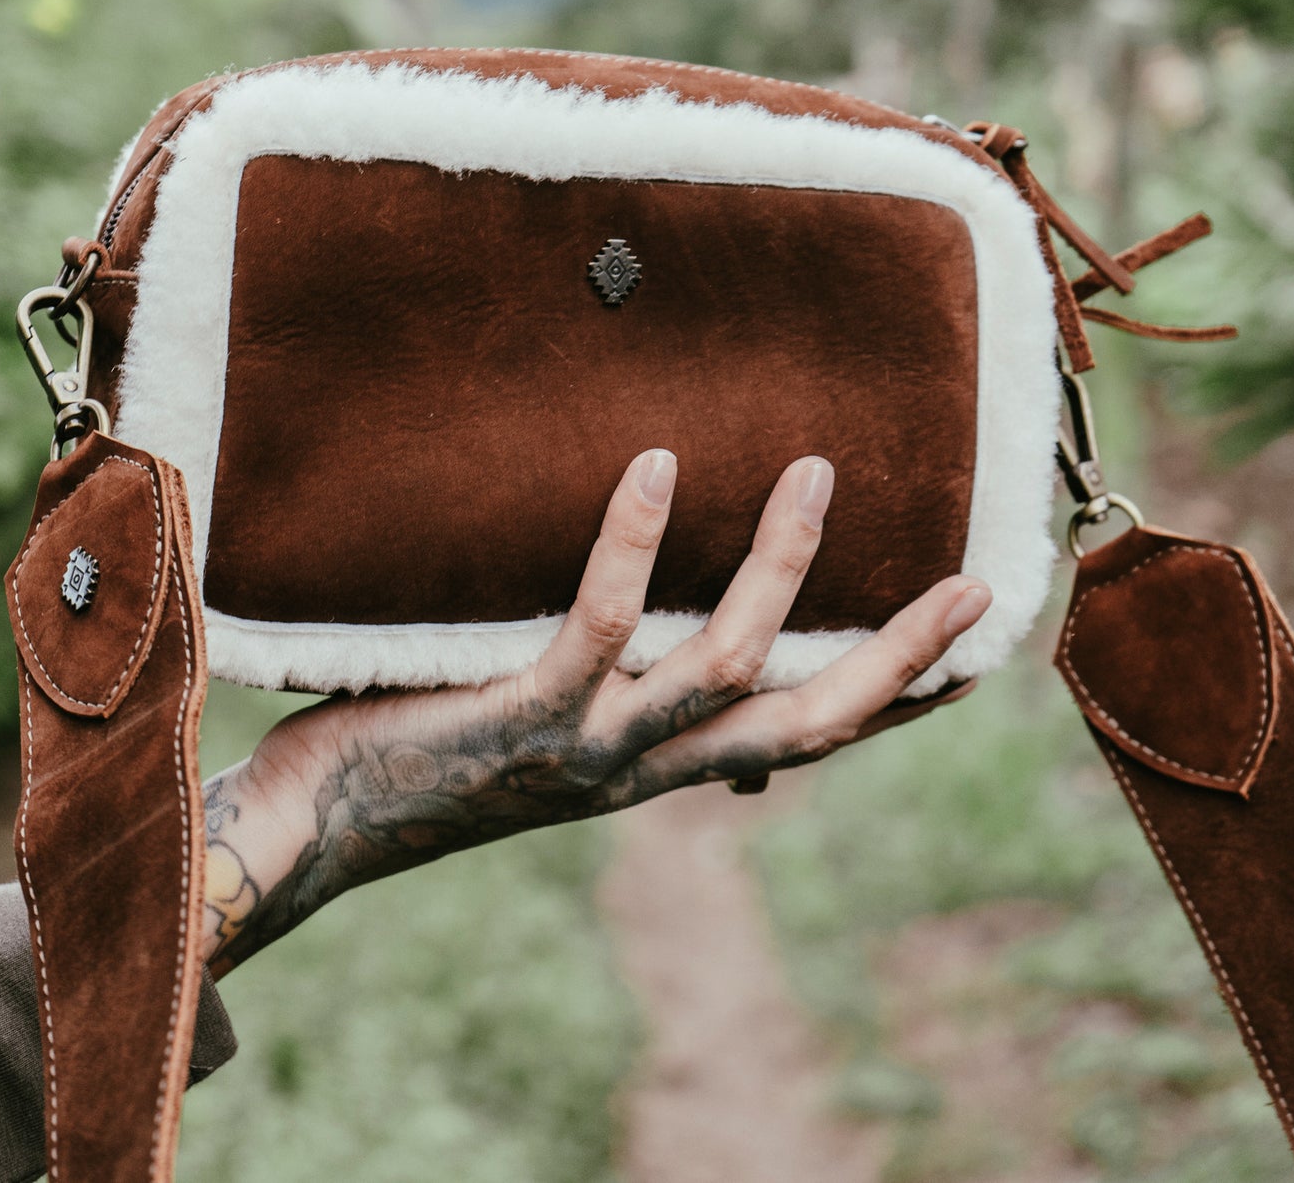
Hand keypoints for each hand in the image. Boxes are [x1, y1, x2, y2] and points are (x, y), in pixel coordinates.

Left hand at [199, 451, 988, 973]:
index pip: (802, 742)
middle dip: (898, 662)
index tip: (963, 660)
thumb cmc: (428, 754)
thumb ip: (610, 690)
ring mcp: (589, 747)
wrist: (319, 825)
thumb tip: (658, 628)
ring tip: (816, 474)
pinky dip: (636, 545)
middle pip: (808, 727)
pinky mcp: (525, 715)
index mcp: (656, 770)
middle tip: (974, 586)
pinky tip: (653, 468)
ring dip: (784, 572)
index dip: (890, 704)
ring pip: (729, 667)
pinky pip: (603, 627)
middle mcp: (642, 771)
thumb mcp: (545, 729)